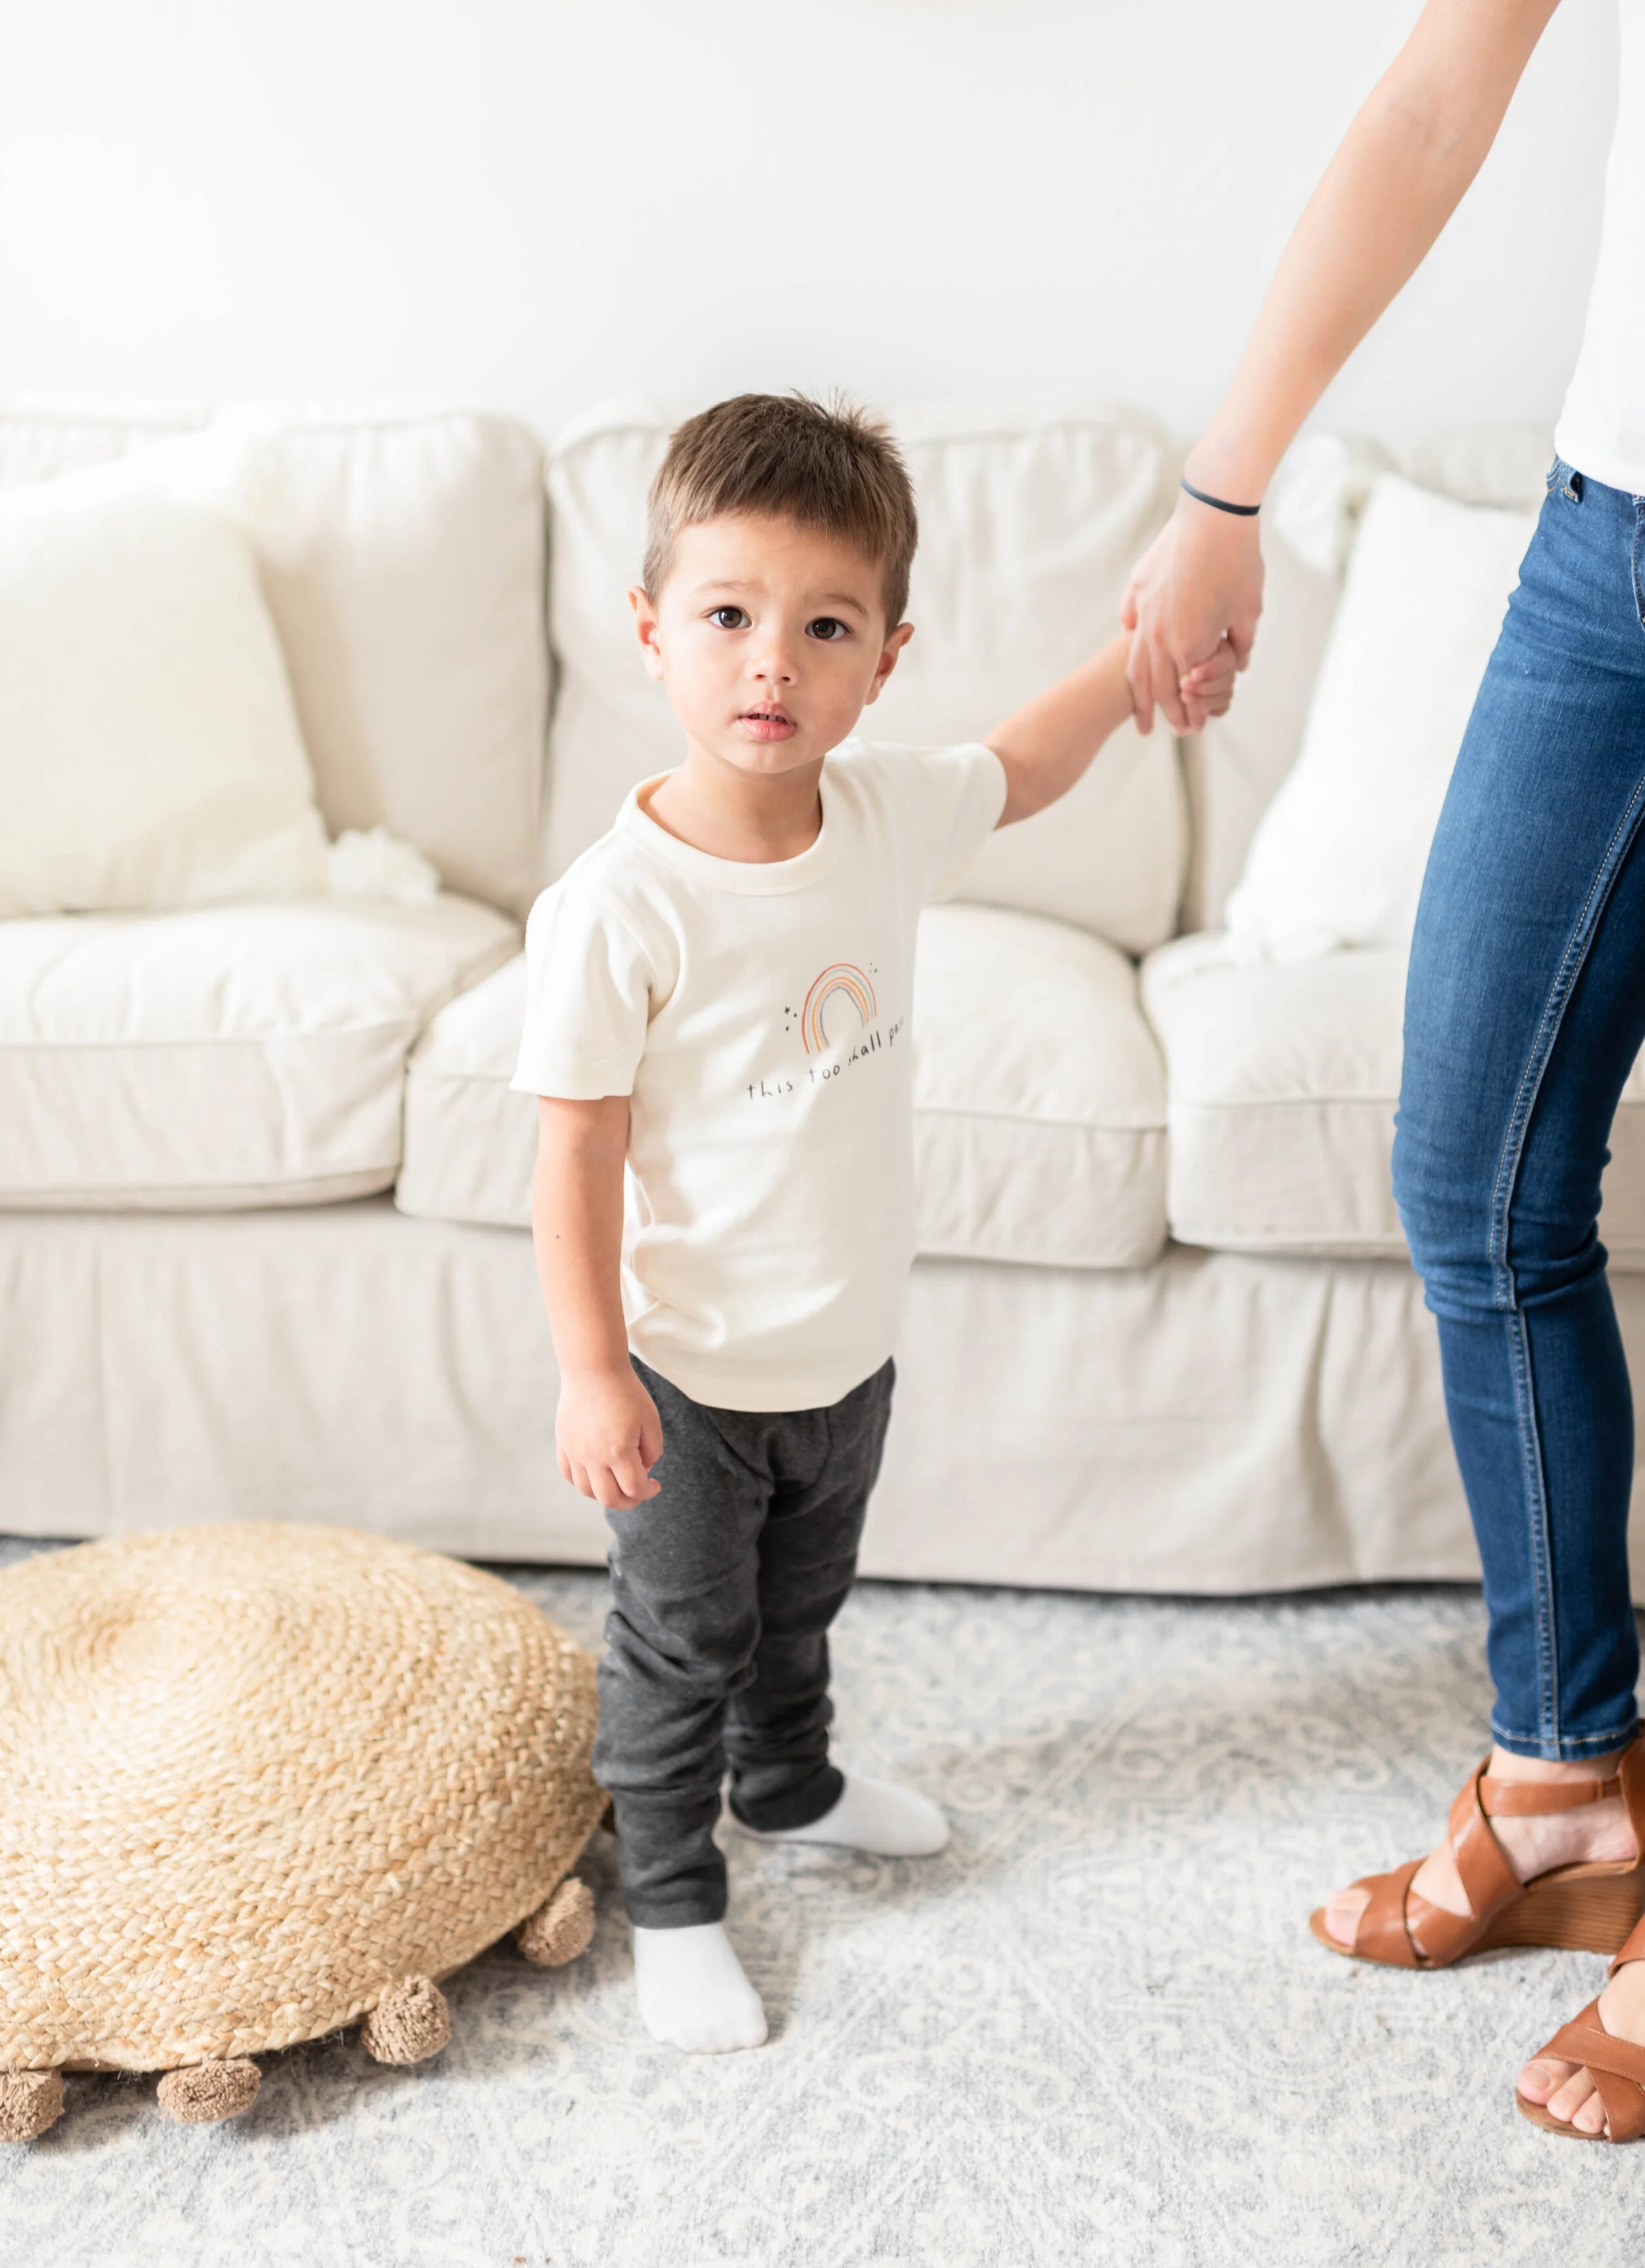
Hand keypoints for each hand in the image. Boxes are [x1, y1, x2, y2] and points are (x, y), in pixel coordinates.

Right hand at [556, 1366, 662, 1510]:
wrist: (593, 1370)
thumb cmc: (626, 1392)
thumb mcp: (650, 1420)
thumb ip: (653, 1450)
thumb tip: (644, 1470)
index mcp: (618, 1452)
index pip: (634, 1489)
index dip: (648, 1493)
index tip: (656, 1485)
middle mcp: (593, 1457)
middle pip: (608, 1498)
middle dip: (627, 1501)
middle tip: (638, 1492)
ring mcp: (575, 1452)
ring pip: (586, 1490)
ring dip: (604, 1494)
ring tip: (616, 1482)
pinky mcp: (563, 1443)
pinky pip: (568, 1474)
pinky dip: (582, 1481)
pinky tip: (595, 1473)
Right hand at [1121, 493, 1264, 733]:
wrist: (1213, 514)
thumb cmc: (1238, 562)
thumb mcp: (1250, 611)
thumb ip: (1241, 645)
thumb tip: (1237, 666)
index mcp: (1189, 646)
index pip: (1186, 692)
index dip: (1192, 713)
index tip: (1196, 728)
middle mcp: (1159, 635)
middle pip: (1158, 685)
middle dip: (1167, 713)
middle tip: (1174, 729)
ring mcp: (1143, 612)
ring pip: (1136, 662)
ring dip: (1141, 692)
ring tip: (1142, 713)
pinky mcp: (1137, 589)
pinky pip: (1129, 623)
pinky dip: (1132, 641)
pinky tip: (1133, 647)